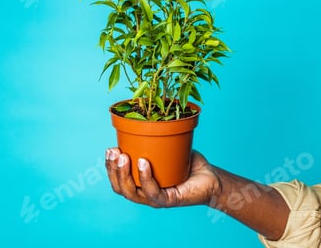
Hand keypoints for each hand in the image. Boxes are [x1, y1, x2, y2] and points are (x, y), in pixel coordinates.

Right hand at [105, 147, 220, 207]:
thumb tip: (138, 120)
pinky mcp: (170, 200)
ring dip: (124, 175)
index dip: (109, 167)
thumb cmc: (187, 163)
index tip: (110, 149)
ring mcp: (156, 199)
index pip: (118, 181)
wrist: (211, 177)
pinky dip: (145, 178)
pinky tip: (143, 163)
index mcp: (141, 184)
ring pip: (132, 193)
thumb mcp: (166, 149)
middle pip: (120, 188)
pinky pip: (153, 192)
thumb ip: (152, 140)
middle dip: (113, 170)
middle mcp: (145, 194)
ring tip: (123, 157)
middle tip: (114, 152)